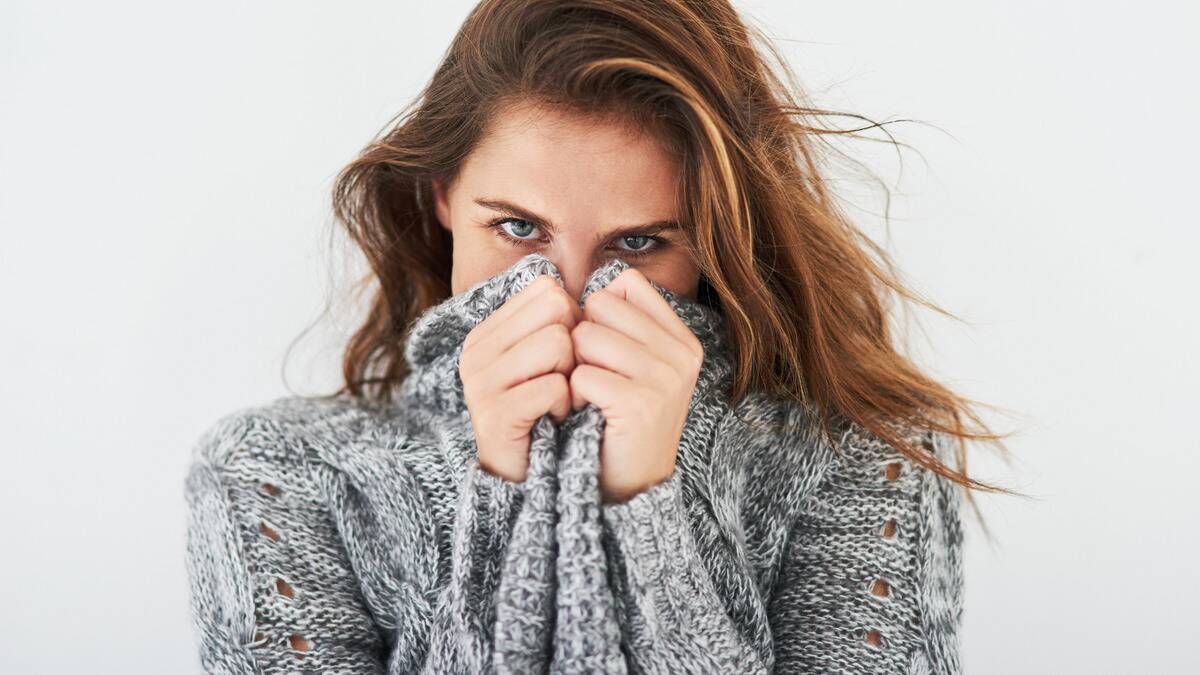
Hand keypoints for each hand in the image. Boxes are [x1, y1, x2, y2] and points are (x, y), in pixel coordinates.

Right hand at [460, 275, 582, 482]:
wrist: (532, 476)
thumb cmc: (550, 410)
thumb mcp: (553, 357)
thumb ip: (563, 318)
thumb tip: (607, 281)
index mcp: (489, 330)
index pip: (548, 290)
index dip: (572, 321)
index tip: (564, 357)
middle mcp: (477, 349)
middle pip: (556, 311)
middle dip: (574, 347)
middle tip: (563, 380)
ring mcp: (480, 381)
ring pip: (557, 344)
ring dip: (571, 377)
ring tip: (558, 400)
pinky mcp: (493, 414)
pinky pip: (553, 387)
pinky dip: (565, 405)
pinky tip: (554, 419)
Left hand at [568, 268, 703, 502]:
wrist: (630, 487)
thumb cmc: (620, 418)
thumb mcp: (635, 364)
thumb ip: (620, 323)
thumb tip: (577, 287)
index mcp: (683, 339)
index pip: (625, 284)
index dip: (599, 311)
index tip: (605, 350)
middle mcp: (682, 354)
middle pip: (601, 306)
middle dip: (582, 338)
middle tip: (594, 377)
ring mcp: (666, 379)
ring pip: (587, 337)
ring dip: (576, 368)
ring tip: (591, 395)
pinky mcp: (641, 404)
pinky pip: (582, 375)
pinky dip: (573, 395)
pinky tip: (587, 413)